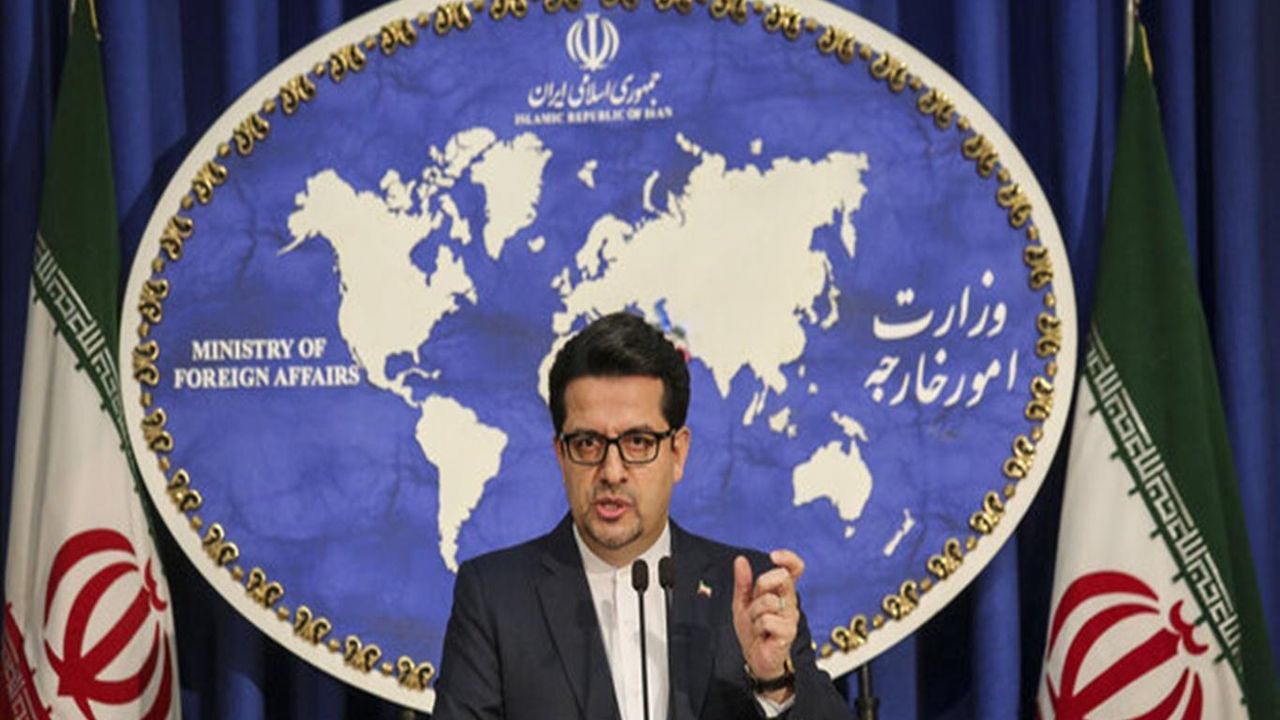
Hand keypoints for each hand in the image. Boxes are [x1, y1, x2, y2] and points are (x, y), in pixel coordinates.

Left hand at [732, 549, 804, 700]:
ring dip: (754, 612)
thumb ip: (742, 582)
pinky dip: (757, 626)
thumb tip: (740, 560)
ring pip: (769, 600)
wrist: (754, 658)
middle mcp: (790, 601)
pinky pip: (767, 620)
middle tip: (754, 602)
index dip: (788, 558)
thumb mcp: (742, 603)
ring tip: (755, 624)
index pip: (795, 569)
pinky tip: (760, 634)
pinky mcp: (788, 632)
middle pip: (782, 577)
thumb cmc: (753, 631)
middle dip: (762, 585)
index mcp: (781, 592)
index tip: (773, 556)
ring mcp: (791, 616)